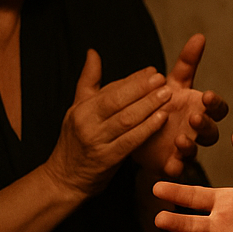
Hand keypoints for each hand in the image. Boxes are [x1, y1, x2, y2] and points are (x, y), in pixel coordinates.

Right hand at [43, 50, 169, 197]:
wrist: (65, 178)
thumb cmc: (75, 142)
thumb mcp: (77, 109)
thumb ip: (89, 81)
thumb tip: (93, 53)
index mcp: (82, 108)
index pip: (110, 89)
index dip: (133, 79)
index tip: (152, 70)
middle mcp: (86, 122)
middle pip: (117, 100)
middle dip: (142, 88)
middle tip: (162, 79)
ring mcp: (96, 140)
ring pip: (126, 119)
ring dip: (148, 105)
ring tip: (167, 94)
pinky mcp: (106, 158)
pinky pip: (130, 141)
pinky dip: (147, 129)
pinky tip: (162, 119)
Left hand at [132, 33, 229, 177]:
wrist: (130, 131)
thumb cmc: (157, 104)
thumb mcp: (169, 82)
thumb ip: (186, 62)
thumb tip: (200, 36)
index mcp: (197, 109)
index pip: (216, 107)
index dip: (216, 103)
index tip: (206, 96)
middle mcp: (195, 129)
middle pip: (211, 130)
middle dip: (206, 124)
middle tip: (195, 117)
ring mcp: (184, 147)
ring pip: (196, 149)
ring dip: (191, 145)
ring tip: (180, 138)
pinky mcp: (171, 163)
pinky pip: (179, 168)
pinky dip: (177, 165)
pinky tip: (171, 160)